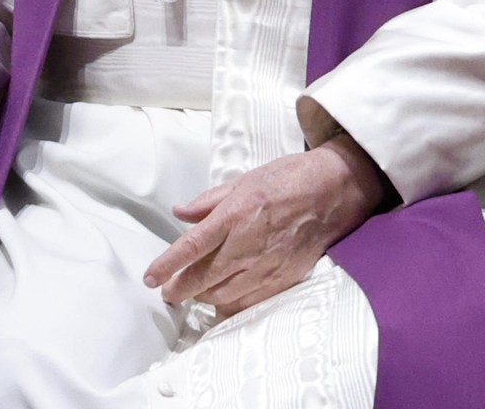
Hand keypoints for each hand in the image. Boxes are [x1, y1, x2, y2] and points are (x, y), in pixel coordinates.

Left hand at [143, 134, 389, 314]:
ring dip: (204, 297)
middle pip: (203, 278)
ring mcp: (267, 265)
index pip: (191, 247)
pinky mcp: (284, 279)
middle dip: (180, 289)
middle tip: (169, 292)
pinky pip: (249, 302)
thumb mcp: (244, 179)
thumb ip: (209, 201)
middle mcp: (248, 244)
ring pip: (223, 295)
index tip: (150, 279)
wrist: (334, 191)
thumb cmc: (288, 179)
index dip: (167, 266)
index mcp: (234, 215)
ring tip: (195, 294)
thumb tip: (180, 213)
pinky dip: (232, 304)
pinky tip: (225, 300)